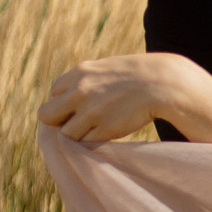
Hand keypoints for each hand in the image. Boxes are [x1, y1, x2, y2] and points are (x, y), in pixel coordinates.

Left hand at [38, 52, 201, 141]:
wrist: (164, 83)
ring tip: (96, 130)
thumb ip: (89, 80)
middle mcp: (80, 91)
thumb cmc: (140, 76)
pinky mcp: (104, 129)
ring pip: (66, 134)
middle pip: (47, 115)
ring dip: (77, 135)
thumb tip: (73, 97)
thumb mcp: (108, 68)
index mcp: (80, 72)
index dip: (63, 102)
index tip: (76, 107)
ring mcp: (91, 111)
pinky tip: (108, 134)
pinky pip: (85, 143)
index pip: (54, 92)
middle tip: (75, 124)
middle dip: (57, 121)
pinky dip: (93, 142)